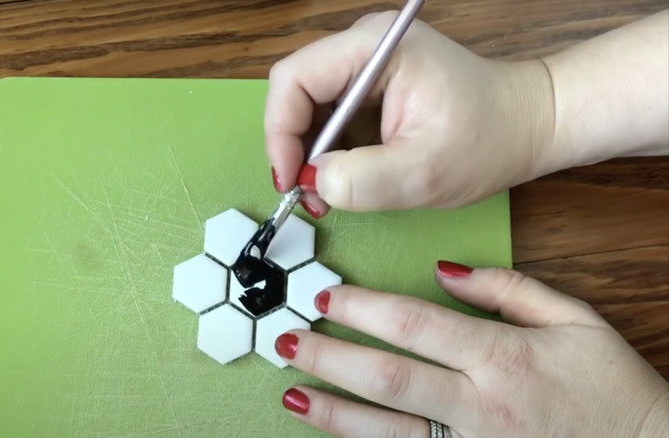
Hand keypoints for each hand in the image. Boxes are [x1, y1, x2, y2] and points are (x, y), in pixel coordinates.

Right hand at [264, 11, 554, 217]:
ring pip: (309, 106)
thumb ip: (362, 180)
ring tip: (327, 192)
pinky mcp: (372, 84)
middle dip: (294, 147)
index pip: (295, 78)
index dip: (280, 132)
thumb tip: (311, 182)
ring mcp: (368, 62)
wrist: (529, 125)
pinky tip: (344, 176)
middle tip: (307, 193)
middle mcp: (365, 45)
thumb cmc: (490, 140)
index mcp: (376, 47)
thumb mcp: (424, 172)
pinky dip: (328, 150)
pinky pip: (330, 115)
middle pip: (296, 91)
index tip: (290, 180)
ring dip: (309, 153)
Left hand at [274, 262, 668, 437]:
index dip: (364, 310)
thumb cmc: (610, 386)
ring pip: (388, 432)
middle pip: (389, 379)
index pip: (417, 326)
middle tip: (287, 341)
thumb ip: (508, 288)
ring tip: (292, 393)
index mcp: (502, 358)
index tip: (327, 297)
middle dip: (330, 359)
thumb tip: (445, 271)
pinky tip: (336, 434)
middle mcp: (480, 406)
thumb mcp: (574, 320)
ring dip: (334, 413)